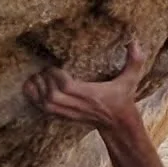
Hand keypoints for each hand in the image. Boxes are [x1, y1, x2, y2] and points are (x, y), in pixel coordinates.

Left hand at [29, 54, 147, 135]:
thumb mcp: (131, 80)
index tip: (54, 66)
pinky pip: (43, 110)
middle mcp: (79, 105)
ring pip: (45, 104)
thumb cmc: (122, 99)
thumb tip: (136, 42)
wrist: (118, 124)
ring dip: (37, 91)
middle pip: (52, 96)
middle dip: (44, 82)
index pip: (68, 88)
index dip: (57, 77)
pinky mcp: (64, 116)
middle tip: (42, 70)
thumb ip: (135, 62)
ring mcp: (70, 113)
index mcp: (92, 95)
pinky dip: (34, 99)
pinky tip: (32, 88)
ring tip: (35, 77)